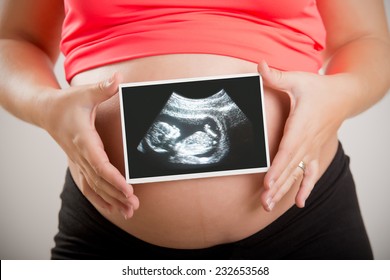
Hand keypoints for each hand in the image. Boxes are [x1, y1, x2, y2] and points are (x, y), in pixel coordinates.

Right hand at [41, 73, 138, 218]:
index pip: (100, 164)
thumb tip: (118, 79)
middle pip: (100, 181)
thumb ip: (102, 89)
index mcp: (83, 140)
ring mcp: (78, 162)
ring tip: (129, 212)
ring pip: (95, 187)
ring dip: (111, 200)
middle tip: (135, 205)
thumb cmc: (66, 103)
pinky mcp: (79, 164)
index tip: (128, 188)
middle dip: (117, 194)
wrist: (45, 112)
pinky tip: (113, 208)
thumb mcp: (84, 93)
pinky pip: (89, 186)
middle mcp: (81, 155)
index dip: (114, 178)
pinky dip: (100, 199)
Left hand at [258, 61, 346, 210]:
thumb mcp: (298, 79)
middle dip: (277, 186)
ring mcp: (313, 149)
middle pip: (290, 168)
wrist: (345, 96)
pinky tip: (299, 202)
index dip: (277, 168)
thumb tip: (260, 65)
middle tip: (264, 203)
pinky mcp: (316, 152)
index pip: (287, 151)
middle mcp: (308, 142)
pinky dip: (305, 187)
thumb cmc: (319, 88)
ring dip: (285, 191)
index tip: (268, 183)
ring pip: (298, 174)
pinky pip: (310, 173)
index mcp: (301, 126)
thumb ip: (276, 76)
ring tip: (271, 205)